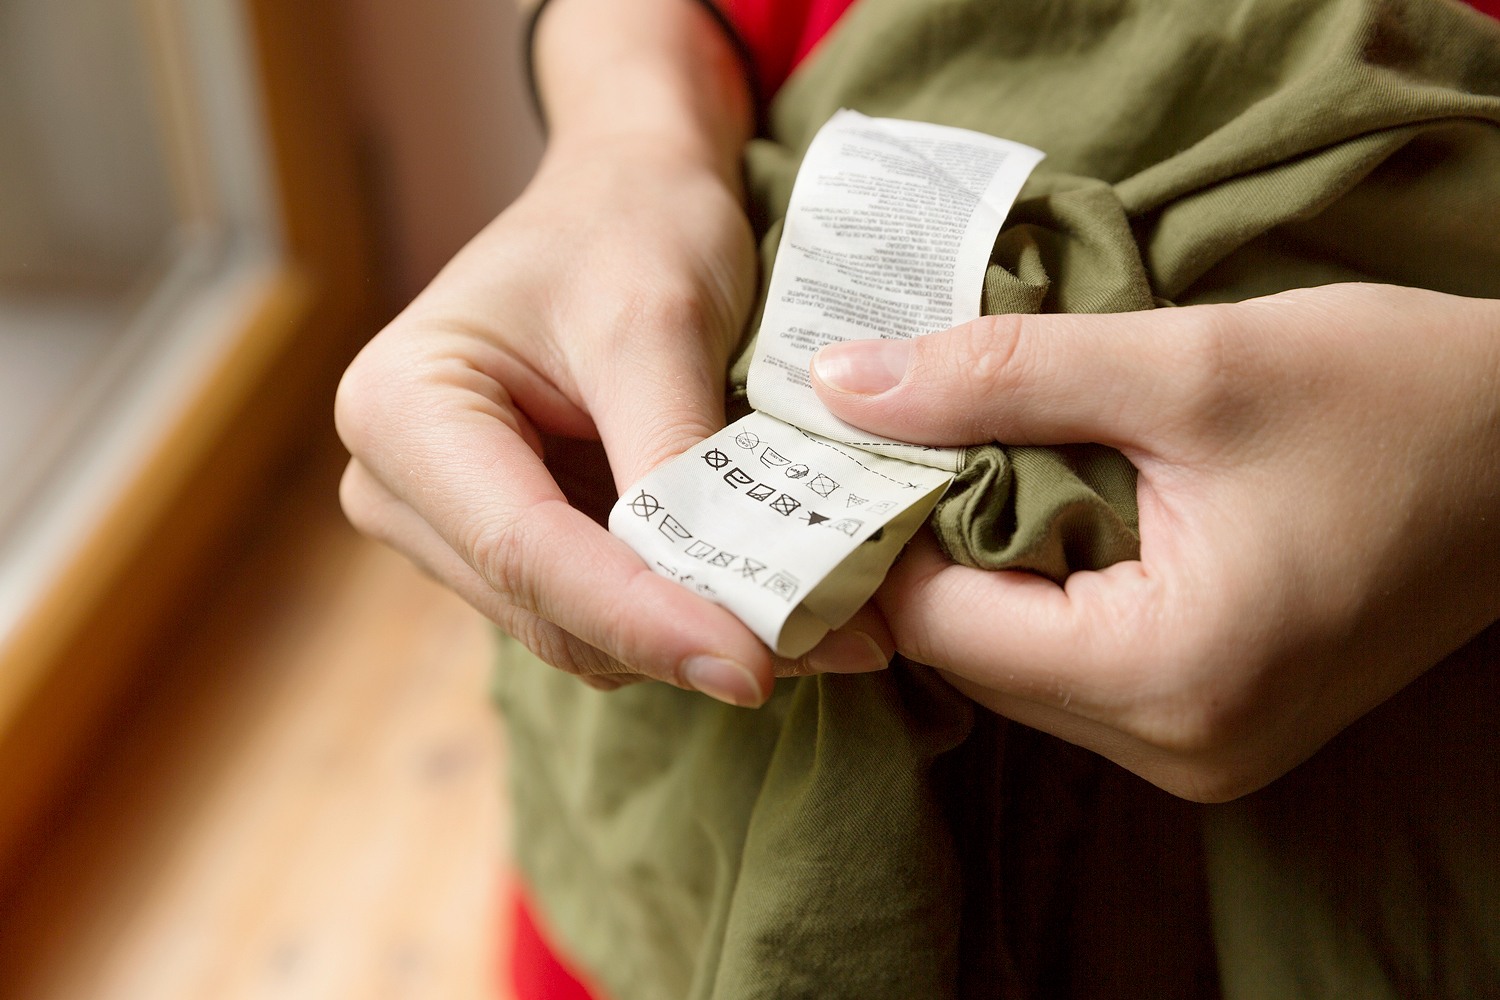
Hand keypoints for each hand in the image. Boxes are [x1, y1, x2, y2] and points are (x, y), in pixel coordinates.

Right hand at [335, 0, 891, 706]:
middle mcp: (400, 482)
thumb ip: (677, 466)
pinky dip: (684, 610)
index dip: (641, 617)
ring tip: (825, 618)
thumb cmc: (633, 222)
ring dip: (694, 631)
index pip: (524, 549)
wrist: (627, 188)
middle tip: (837, 642)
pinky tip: (770, 591)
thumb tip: (735, 608)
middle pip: (546, 608)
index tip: (754, 665)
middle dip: (682, 632)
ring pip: (576, 629)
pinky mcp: (510, 540)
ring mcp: (450, 522)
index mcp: (404, 410)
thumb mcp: (657, 326)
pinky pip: (598, 610)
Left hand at [811, 283, 1499, 799]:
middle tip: (912, 428)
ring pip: (1015, 659)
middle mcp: (1176, 745)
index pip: (939, 622)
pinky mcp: (1214, 722)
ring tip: (990, 453)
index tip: (862, 431)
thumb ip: (1001, 376)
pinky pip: (1073, 662)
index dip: (883, 525)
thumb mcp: (1189, 365)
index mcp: (1168, 675)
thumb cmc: (1394, 398)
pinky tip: (1055, 501)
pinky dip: (1043, 584)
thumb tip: (842, 384)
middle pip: (969, 651)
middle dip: (928, 543)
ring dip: (986, 562)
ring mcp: (1198, 749)